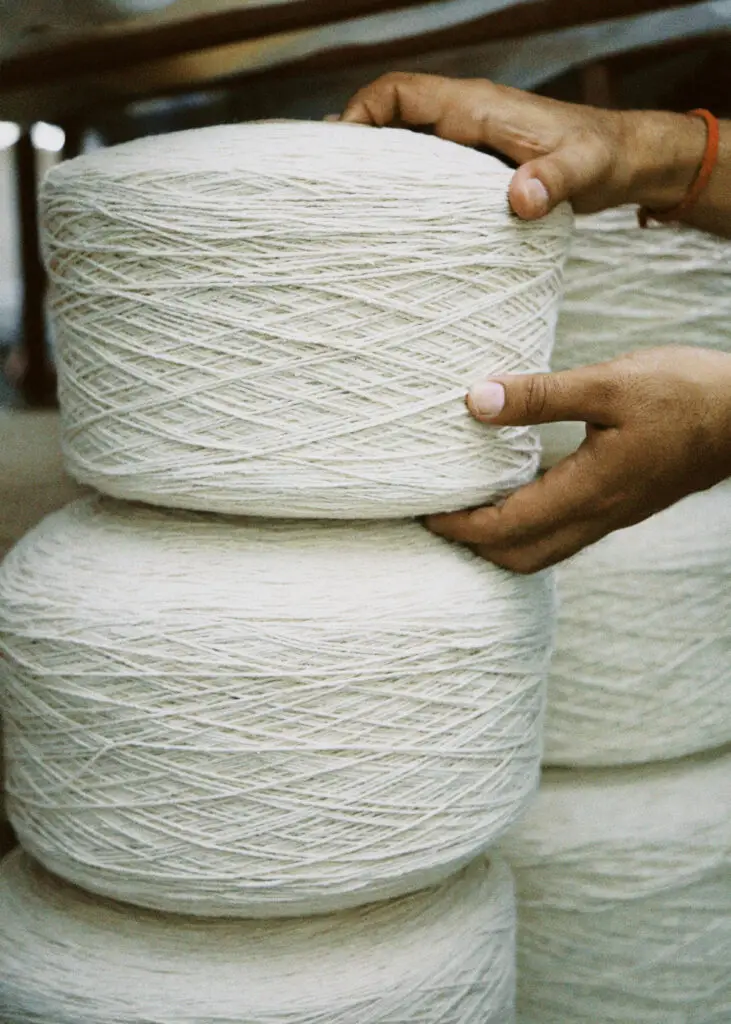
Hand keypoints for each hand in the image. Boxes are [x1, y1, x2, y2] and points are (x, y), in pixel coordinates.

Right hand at [341, 72, 711, 224]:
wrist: (622, 161)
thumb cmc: (603, 158)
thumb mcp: (584, 170)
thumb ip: (554, 181)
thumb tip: (520, 201)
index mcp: (476, 107)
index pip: (401, 93)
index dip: (362, 112)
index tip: (338, 148)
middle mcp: (464, 119)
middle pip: (389, 119)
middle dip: (353, 144)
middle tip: (320, 183)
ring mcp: (466, 144)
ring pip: (402, 145)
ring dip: (373, 168)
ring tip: (340, 203)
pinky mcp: (473, 168)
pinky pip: (423, 170)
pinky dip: (399, 186)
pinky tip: (387, 218)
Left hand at [425, 347, 730, 571]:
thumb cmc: (685, 394)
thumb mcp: (608, 384)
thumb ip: (540, 396)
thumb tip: (475, 400)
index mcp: (588, 491)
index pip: (506, 527)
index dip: (460, 526)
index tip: (425, 512)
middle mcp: (598, 515)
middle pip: (521, 557)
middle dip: (475, 547)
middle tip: (438, 520)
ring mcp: (613, 515)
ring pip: (544, 551)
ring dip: (502, 544)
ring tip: (469, 515)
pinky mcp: (624, 505)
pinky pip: (565, 536)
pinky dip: (530, 531)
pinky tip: (519, 499)